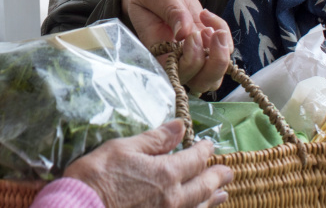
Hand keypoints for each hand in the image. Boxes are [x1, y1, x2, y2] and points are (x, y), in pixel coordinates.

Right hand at [64, 121, 232, 207]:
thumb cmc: (97, 176)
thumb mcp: (123, 148)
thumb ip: (155, 139)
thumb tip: (180, 127)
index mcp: (166, 173)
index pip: (195, 159)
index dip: (204, 151)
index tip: (210, 145)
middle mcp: (174, 198)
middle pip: (203, 186)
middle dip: (217, 177)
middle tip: (229, 172)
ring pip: (198, 207)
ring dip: (212, 199)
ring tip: (222, 194)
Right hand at [122, 0, 232, 93]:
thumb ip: (168, 9)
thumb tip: (184, 32)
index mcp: (156, 52)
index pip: (177, 74)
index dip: (191, 62)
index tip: (192, 34)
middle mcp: (176, 60)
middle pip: (201, 82)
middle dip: (214, 63)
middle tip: (208, 32)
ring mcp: (193, 54)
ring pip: (215, 75)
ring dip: (222, 53)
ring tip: (212, 28)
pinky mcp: (205, 44)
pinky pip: (224, 50)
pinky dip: (223, 33)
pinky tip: (207, 16)